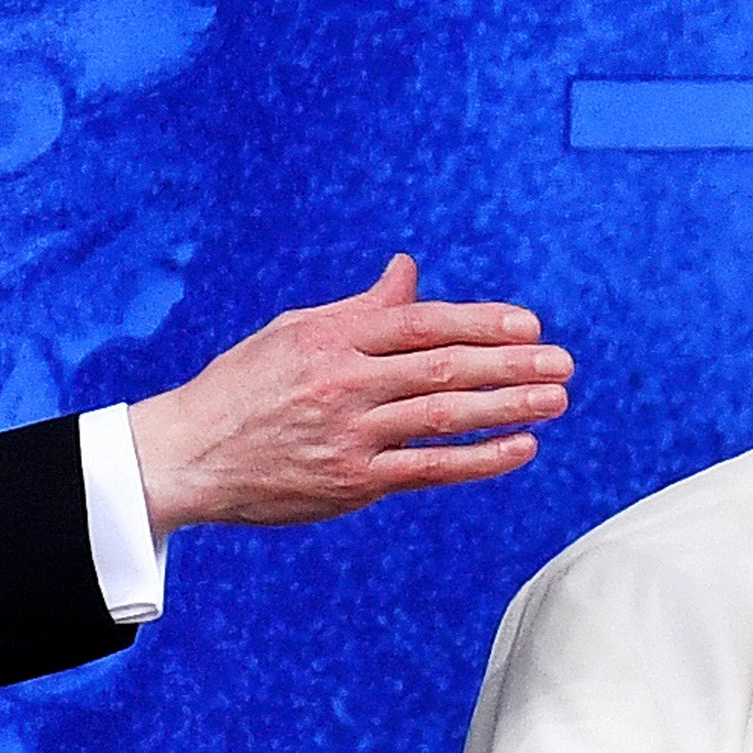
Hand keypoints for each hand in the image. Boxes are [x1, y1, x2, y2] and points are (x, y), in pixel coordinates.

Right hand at [128, 255, 572, 535]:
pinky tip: (520, 448)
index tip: (529, 325)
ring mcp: (351, 433)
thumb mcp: (295, 331)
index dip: (482, 322)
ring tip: (556, 400)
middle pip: (446, 366)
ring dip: (509, 407)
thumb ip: (362, 309)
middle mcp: (346, 381)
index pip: (424, 323)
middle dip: (512, 363)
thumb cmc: (245, 387)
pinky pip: (429, 468)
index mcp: (334, 336)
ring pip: (446, 415)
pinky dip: (479, 458)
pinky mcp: (353, 481)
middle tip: (563, 363)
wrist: (189, 455)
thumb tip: (409, 270)